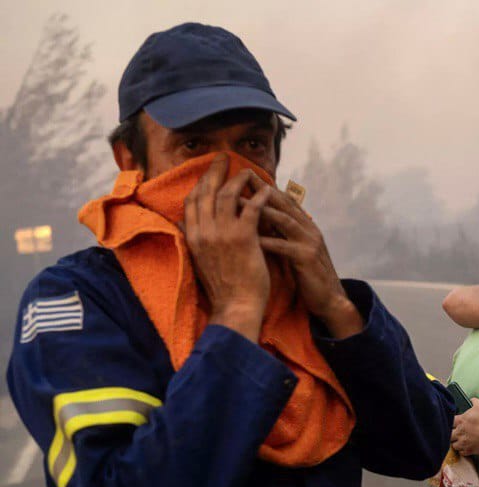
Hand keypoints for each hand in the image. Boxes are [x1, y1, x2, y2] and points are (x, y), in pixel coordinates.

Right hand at [184, 154, 271, 339]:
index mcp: (192, 237)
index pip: (192, 201)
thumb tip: (180, 223)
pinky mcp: (243, 238)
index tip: (209, 171)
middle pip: (206, 192)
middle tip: (224, 157)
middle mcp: (203, 232)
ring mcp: (222, 234)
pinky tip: (266, 189)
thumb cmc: (223, 287)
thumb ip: (191, 239)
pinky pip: (251, 208)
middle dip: (215, 171)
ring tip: (249, 170)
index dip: (201, 183)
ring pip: (227, 195)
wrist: (236, 307)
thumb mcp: (199, 260)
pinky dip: (258, 196)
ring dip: (238, 179)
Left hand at [245, 172, 363, 338]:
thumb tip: (261, 221)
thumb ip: (283, 234)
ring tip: (238, 202)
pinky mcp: (307, 259)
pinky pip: (284, 246)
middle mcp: (310, 229)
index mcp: (306, 226)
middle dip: (261, 189)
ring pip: (284, 220)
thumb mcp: (295, 249)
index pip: (284, 200)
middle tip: (240, 177)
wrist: (329, 299)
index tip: (244, 175)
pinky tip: (250, 238)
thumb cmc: (308, 275)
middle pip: (284, 203)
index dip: (265, 186)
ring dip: (260, 209)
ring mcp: (310, 242)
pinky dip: (267, 241)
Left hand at [451, 398, 478, 455]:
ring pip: (453, 445)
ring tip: (459, 441)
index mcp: (461, 421)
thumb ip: (474, 401)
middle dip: (451, 434)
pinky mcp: (470, 450)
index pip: (449, 422)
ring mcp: (464, 442)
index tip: (453, 423)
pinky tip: (466, 447)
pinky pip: (461, 452)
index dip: (450, 423)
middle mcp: (460, 432)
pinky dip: (462, 450)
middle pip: (448, 435)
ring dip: (456, 443)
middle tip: (455, 433)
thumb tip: (471, 399)